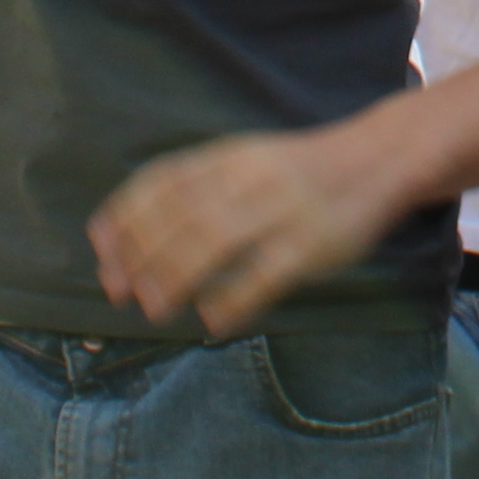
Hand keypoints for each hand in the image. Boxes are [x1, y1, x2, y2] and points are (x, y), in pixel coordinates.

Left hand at [88, 118, 404, 335]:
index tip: (100, 249)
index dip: (126, 216)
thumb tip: (131, 234)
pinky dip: (233, 299)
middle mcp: (249, 179)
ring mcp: (281, 211)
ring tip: (153, 307)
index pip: (163, 182)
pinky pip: (265, 275)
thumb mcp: (244, 160)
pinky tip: (212, 320)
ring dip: (176, 277)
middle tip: (118, 291)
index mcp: (228, 158)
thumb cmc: (297, 169)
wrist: (378, 159)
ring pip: (216, 241)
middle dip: (142, 255)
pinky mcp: (311, 245)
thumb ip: (196, 188)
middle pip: (182, 216)